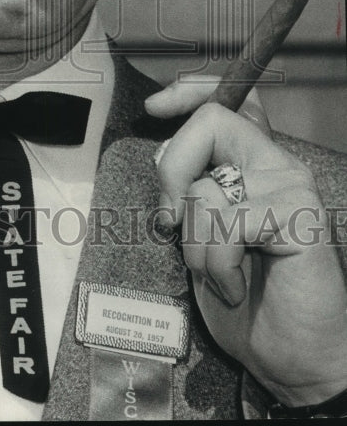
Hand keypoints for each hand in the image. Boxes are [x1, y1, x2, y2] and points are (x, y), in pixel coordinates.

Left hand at [145, 79, 346, 407]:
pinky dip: (216, 264)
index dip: (190, 91)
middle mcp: (278, 166)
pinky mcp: (298, 218)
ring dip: (194, 243)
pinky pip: (226, 223)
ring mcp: (292, 188)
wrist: (296, 362)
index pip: (232, 101)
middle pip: (211, 121)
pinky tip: (233, 287)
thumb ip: (192, 193)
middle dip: (172, 168)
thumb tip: (162, 154)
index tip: (154, 108)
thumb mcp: (203, 238)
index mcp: (256, 166)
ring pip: (207, 185)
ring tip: (218, 275)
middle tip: (170, 221)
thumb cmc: (250, 302)